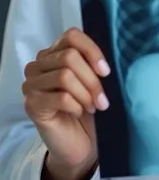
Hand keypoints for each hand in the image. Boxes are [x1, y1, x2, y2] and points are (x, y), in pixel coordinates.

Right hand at [22, 27, 110, 179]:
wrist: (78, 143)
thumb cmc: (87, 108)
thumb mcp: (92, 80)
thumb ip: (93, 64)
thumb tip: (105, 60)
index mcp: (54, 52)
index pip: (72, 36)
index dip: (92, 50)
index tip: (106, 71)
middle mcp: (38, 65)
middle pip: (69, 57)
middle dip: (92, 79)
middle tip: (102, 98)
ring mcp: (31, 84)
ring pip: (65, 76)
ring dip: (85, 94)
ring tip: (93, 106)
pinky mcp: (31, 105)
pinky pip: (60, 98)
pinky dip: (76, 105)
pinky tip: (80, 112)